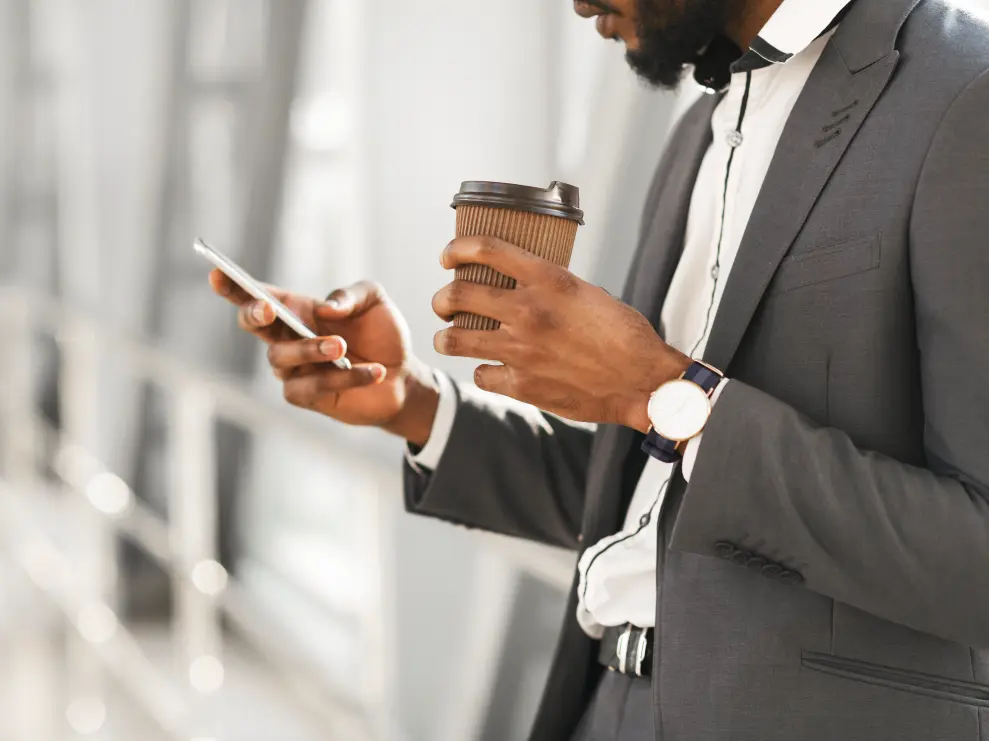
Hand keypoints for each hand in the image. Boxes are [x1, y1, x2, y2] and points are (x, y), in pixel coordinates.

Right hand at [209, 270, 438, 444]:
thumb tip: (325, 308)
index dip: (233, 286)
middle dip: (254, 314)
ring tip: (341, 346)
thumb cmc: (382, 333)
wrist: (404, 377)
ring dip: (310, 349)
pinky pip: (312, 387)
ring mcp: (293, 369)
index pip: (257, 294)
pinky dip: (345, 377)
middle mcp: (287, 337)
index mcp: (296, 308)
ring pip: (280, 358)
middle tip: (269, 309)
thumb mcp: (373, 300)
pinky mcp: (307, 396)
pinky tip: (374, 371)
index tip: (216, 273)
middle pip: (253, 324)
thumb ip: (349, 295)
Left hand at [431, 237, 690, 431]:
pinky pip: (481, 375)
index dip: (458, 249)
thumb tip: (524, 285)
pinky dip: (484, 372)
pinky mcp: (522, 385)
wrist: (643, 382)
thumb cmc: (625, 336)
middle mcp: (528, 311)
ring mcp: (521, 350)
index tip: (449, 256)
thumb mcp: (588, 294)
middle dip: (442, 299)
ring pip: (454, 339)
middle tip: (443, 303)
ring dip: (446, 337)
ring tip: (448, 337)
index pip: (486, 249)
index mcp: (549, 280)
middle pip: (457, 295)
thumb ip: (552, 288)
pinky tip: (491, 370)